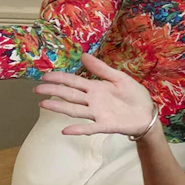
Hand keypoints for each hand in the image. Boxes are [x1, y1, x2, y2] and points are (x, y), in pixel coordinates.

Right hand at [34, 53, 156, 137]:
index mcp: (95, 88)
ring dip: (59, 108)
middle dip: (53, 91)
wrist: (148, 113)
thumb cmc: (134, 95)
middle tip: (37, 89)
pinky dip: (78, 129)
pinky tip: (66, 130)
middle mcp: (92, 101)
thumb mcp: (119, 78)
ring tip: (43, 104)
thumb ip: (101, 68)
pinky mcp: (106, 125)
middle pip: (70, 95)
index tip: (44, 76)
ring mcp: (97, 114)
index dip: (60, 78)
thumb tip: (83, 55)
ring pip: (75, 110)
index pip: (73, 82)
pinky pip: (90, 127)